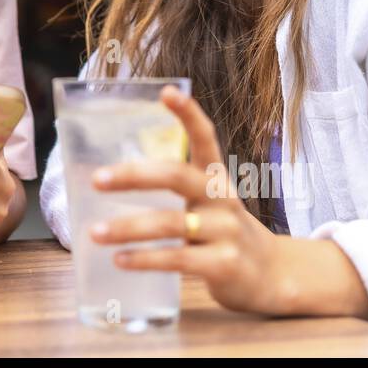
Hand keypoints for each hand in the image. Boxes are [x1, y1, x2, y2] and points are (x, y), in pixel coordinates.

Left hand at [88, 85, 290, 314]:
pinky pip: (177, 258)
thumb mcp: (209, 203)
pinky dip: (145, 259)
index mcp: (216, 179)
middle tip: (97, 179)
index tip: (167, 92)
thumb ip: (176, 190)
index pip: (206, 138)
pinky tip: (120, 259)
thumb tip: (113, 179)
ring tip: (95, 233)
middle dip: (134, 176)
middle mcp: (223, 199)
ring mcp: (226, 231)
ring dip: (128, 227)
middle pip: (177, 176)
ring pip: (170, 223)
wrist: (271, 275)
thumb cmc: (224, 233)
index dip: (189, 114)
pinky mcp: (224, 264)